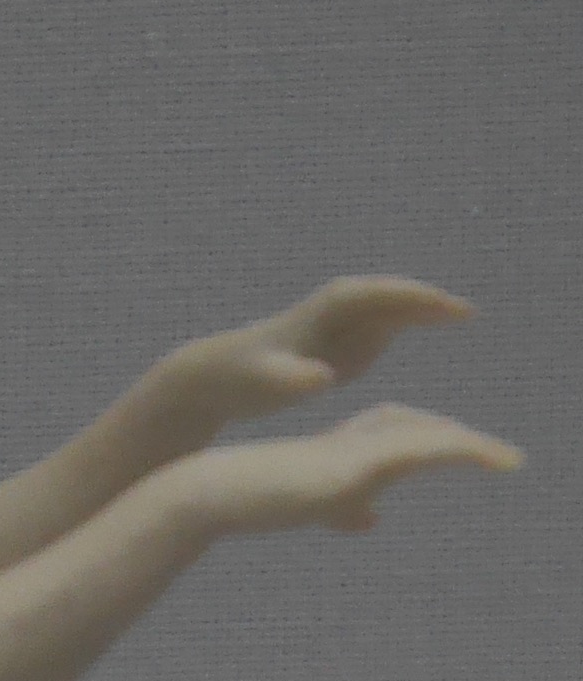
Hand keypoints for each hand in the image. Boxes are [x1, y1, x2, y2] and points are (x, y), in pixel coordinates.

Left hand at [160, 277, 474, 435]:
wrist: (214, 380)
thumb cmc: (238, 381)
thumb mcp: (263, 384)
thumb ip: (292, 380)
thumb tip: (322, 378)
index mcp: (321, 314)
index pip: (375, 296)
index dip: (410, 299)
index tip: (443, 307)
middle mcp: (335, 312)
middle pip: (389, 298)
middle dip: (426, 300)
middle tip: (466, 311)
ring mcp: (338, 328)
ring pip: (388, 313)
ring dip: (422, 313)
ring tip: (460, 318)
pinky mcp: (337, 347)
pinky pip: (376, 335)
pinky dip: (401, 332)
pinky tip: (421, 340)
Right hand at [181, 402, 525, 538]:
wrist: (214, 490)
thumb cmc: (246, 503)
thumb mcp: (307, 506)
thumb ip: (342, 508)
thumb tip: (375, 518)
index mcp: (335, 447)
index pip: (391, 433)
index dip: (425, 439)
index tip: (455, 449)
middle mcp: (352, 440)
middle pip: (416, 429)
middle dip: (453, 440)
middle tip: (496, 458)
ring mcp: (358, 448)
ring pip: (429, 438)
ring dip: (473, 449)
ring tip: (507, 463)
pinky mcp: (363, 461)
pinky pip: (430, 450)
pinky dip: (468, 453)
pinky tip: (497, 463)